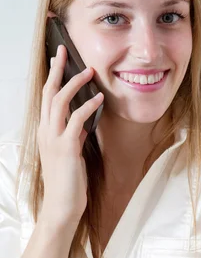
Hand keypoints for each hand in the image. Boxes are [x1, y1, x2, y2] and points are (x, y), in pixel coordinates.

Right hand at [38, 44, 103, 227]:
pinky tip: (99, 99)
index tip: (58, 60)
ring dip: (74, 83)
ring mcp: (54, 139)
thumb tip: (84, 121)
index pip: (46, 98)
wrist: (62, 206)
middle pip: (48, 93)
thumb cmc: (68, 181)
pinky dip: (88, 107)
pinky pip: (77, 120)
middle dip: (56, 70)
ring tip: (89, 72)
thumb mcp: (71, 152)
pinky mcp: (66, 148)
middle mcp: (46, 131)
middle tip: (64, 50)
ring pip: (60, 102)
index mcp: (45, 131)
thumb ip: (74, 135)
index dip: (52, 77)